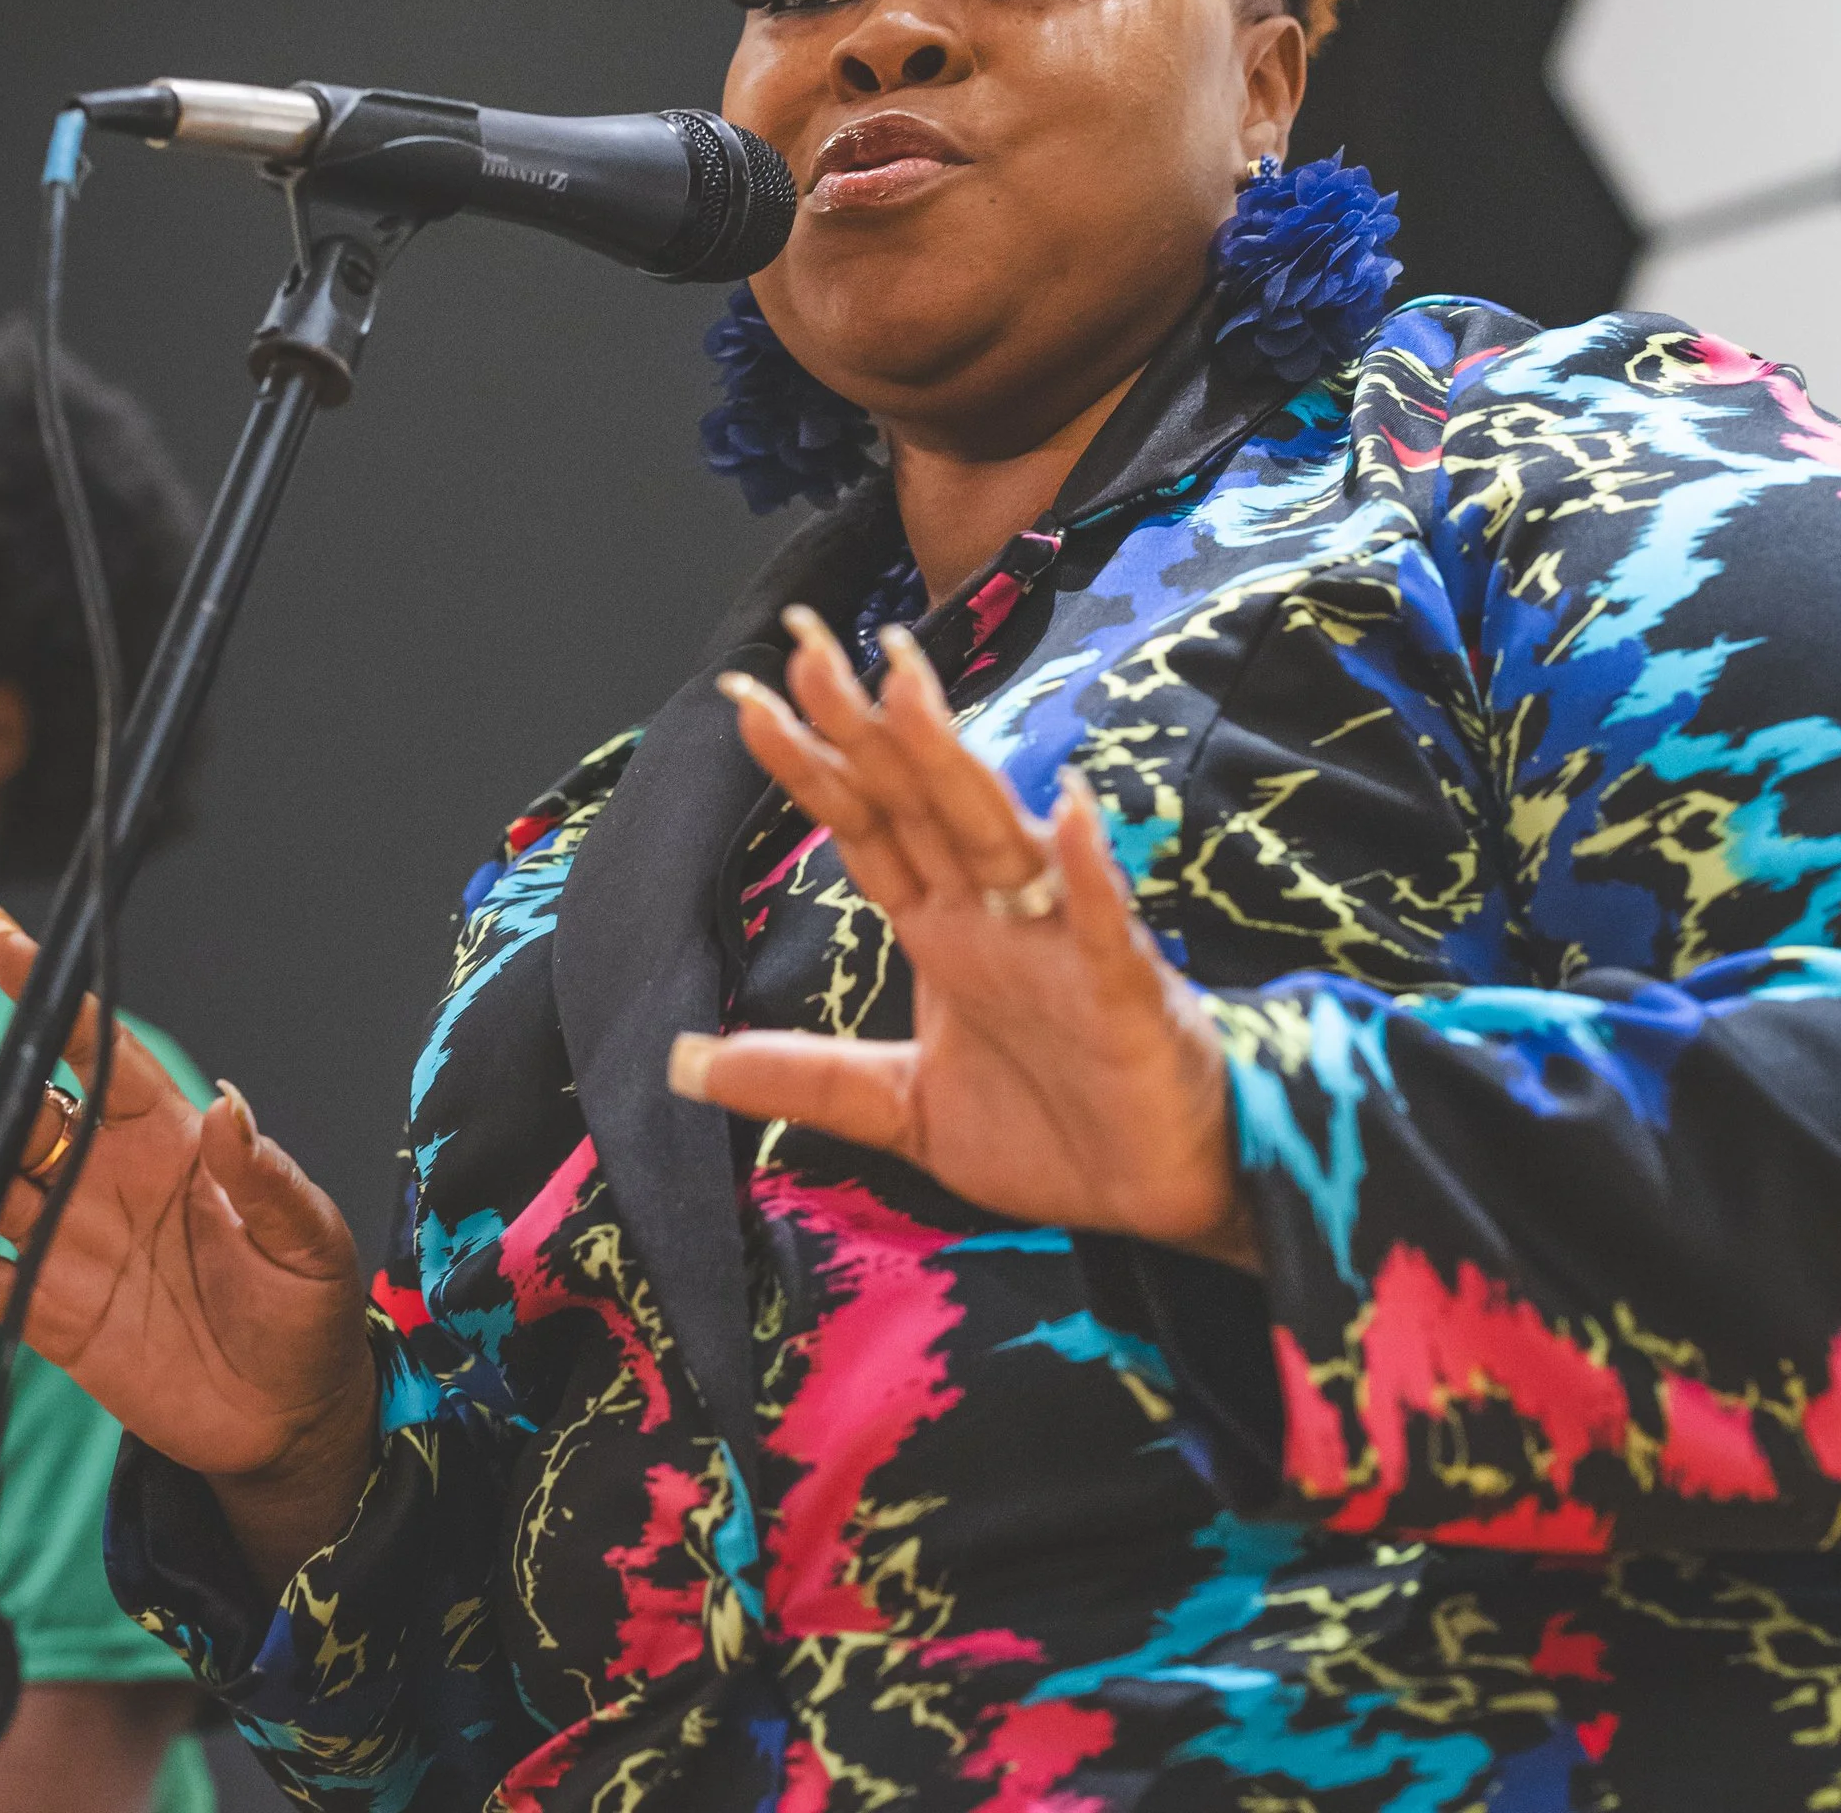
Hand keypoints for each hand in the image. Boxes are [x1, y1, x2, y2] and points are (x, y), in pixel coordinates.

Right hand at [0, 908, 375, 1578]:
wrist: (286, 1415)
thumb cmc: (306, 1312)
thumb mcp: (306, 1239)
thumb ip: (264, 1177)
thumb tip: (231, 1106)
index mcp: (168, 1139)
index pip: (97, 1052)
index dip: (50, 999)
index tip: (2, 939)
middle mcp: (104, 1176)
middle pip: (12, 1108)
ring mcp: (68, 1241)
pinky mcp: (47, 1312)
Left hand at [674, 608, 1255, 1267]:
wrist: (1158, 1200)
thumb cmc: (1049, 1136)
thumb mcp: (901, 1108)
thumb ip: (803, 1077)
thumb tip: (682, 1061)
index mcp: (942, 928)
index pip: (863, 826)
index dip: (808, 763)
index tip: (744, 694)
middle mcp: (994, 915)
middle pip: (915, 800)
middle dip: (862, 722)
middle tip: (806, 640)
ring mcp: (1058, 944)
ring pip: (995, 834)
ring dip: (951, 763)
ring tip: (906, 689)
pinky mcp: (1121, 993)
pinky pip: (1100, 924)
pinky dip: (1083, 870)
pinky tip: (1064, 810)